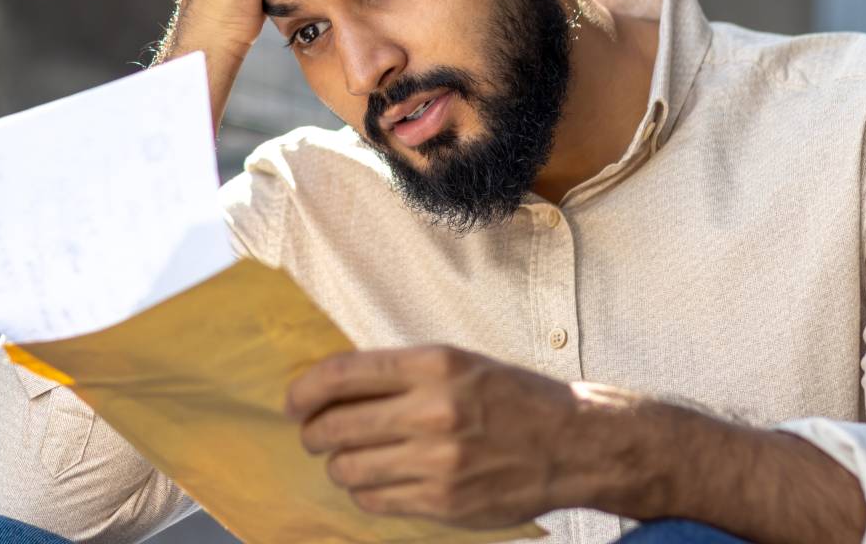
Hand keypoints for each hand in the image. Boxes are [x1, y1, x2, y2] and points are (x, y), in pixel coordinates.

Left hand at [284, 345, 627, 528]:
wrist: (571, 444)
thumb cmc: (510, 398)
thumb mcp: (458, 363)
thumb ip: (399, 373)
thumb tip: (330, 387)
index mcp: (434, 365)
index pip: (341, 375)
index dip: (304, 391)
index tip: (293, 402)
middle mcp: (434, 410)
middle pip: (335, 426)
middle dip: (314, 433)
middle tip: (315, 435)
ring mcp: (438, 461)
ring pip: (348, 468)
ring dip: (339, 465)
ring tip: (350, 459)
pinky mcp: (444, 501)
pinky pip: (374, 500)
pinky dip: (365, 491)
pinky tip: (379, 480)